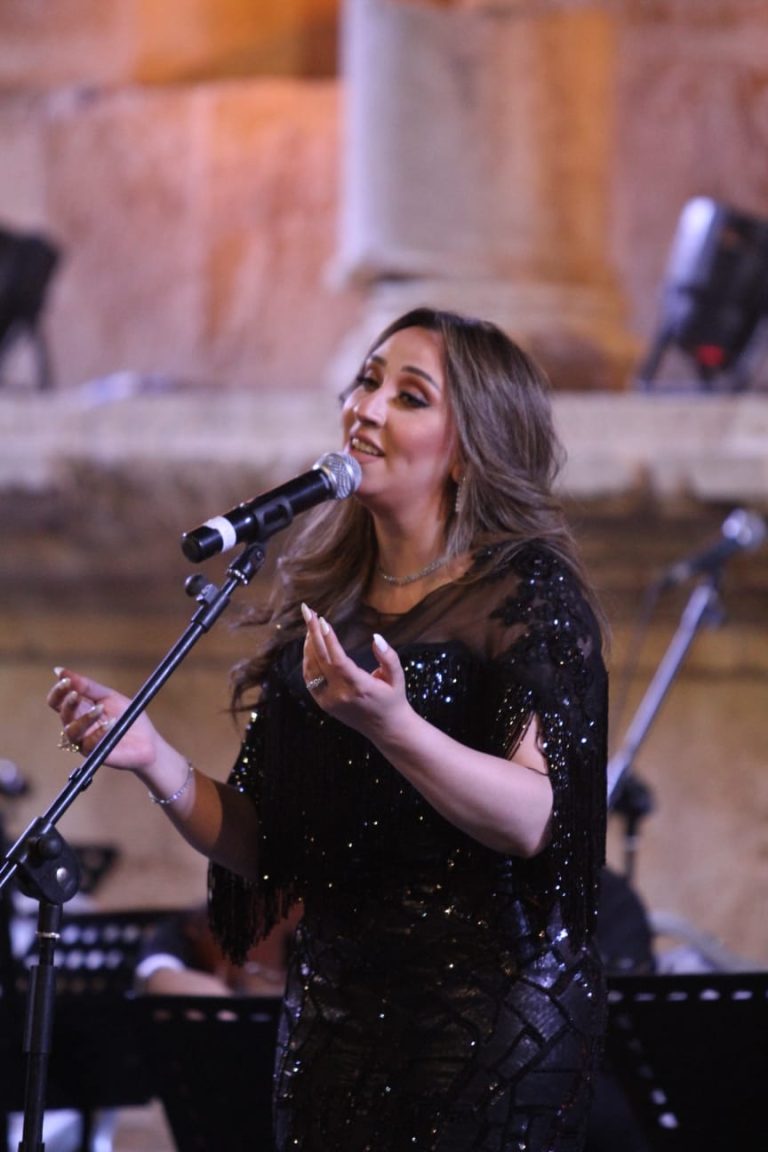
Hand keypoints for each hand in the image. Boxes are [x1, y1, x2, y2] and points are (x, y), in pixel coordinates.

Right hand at [47, 667, 161, 771]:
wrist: (147, 740)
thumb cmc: (127, 716)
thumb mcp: (108, 696)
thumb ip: (87, 686)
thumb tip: (59, 670)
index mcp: (79, 709)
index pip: (58, 701)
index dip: (58, 691)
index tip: (65, 679)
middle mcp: (77, 725)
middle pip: (62, 714)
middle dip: (68, 702)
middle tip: (76, 693)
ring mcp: (84, 741)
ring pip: (72, 730)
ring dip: (85, 717)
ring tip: (100, 708)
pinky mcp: (94, 754)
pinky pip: (89, 744)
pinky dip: (98, 732)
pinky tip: (110, 723)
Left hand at [300, 603, 409, 740]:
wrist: (386, 729)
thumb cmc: (393, 699)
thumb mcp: (397, 677)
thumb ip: (388, 656)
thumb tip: (376, 637)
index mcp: (359, 687)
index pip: (338, 660)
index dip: (328, 639)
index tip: (322, 620)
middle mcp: (340, 695)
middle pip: (320, 660)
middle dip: (312, 633)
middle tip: (307, 611)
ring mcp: (329, 701)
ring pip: (311, 669)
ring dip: (308, 645)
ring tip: (310, 625)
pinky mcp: (324, 704)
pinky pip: (310, 679)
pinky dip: (307, 661)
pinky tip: (310, 646)